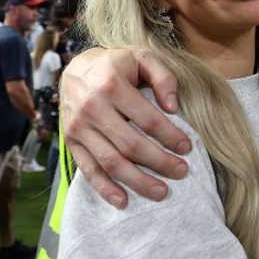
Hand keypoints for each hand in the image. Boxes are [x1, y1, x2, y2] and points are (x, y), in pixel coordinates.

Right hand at [60, 47, 190, 207]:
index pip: (148, 119)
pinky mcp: (70, 142)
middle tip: (181, 172)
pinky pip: (88, 169)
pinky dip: (105, 188)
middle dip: (160, 162)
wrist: (76, 68)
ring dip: (138, 181)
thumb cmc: (117, 65)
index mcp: (112, 85)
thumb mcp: (143, 58)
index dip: (170, 136)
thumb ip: (163, 78)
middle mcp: (92, 108)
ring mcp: (79, 127)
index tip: (187, 148)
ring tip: (161, 192)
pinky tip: (123, 201)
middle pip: (131, 145)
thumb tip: (173, 107)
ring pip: (111, 162)